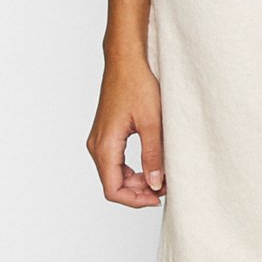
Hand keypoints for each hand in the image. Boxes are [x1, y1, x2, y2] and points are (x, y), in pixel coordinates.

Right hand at [88, 47, 165, 206]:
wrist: (126, 61)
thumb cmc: (137, 85)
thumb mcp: (152, 123)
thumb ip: (153, 156)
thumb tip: (155, 184)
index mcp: (105, 145)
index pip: (113, 189)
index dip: (135, 200)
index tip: (157, 198)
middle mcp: (96, 145)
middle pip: (113, 184)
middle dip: (139, 191)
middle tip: (165, 187)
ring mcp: (99, 140)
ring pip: (115, 174)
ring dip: (137, 181)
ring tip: (162, 176)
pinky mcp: (106, 134)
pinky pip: (116, 161)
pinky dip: (133, 169)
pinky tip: (152, 165)